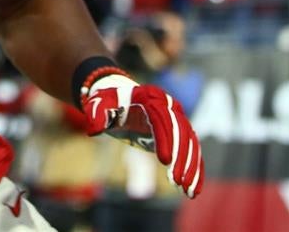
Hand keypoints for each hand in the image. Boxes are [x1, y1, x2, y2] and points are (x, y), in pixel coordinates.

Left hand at [83, 74, 203, 197]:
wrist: (120, 98)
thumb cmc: (109, 103)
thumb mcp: (99, 105)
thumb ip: (96, 115)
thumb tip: (94, 129)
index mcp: (149, 97)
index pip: (161, 118)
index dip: (165, 139)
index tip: (164, 162)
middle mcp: (168, 105)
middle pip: (181, 132)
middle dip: (181, 158)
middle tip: (177, 182)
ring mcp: (177, 118)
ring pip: (190, 143)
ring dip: (191, 167)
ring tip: (188, 191)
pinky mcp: (180, 132)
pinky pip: (192, 150)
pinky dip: (195, 169)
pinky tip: (193, 189)